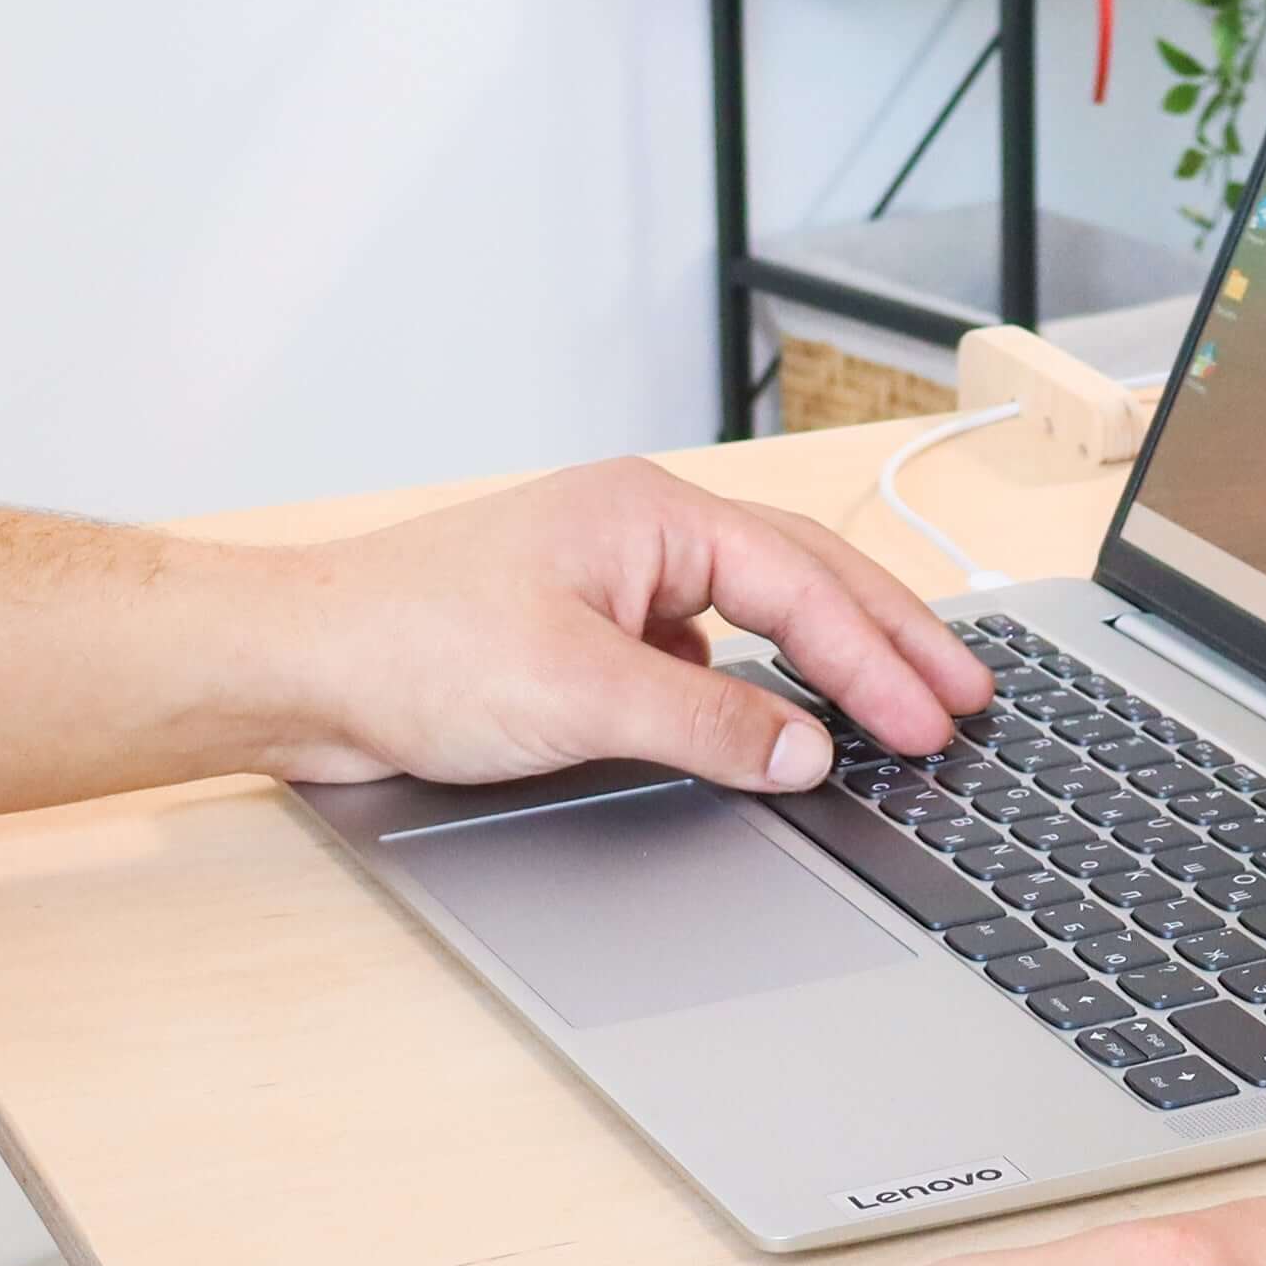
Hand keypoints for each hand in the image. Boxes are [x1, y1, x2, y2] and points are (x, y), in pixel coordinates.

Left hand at [239, 459, 992, 790]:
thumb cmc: (407, 649)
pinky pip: (705, 652)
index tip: (937, 720)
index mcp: (651, 514)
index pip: (805, 586)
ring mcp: (615, 581)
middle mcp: (642, 533)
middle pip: (804, 581)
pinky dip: (759, 686)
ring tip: (903, 707)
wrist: (297, 670)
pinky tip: (777, 727)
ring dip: (831, 661)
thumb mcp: (578, 695)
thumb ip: (709, 725)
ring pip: (758, 613)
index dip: (882, 661)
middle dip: (890, 643)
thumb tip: (808, 752)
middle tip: (967, 699)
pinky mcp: (586, 633)